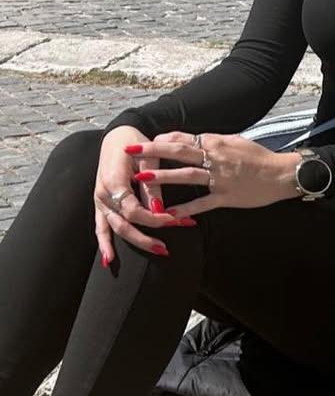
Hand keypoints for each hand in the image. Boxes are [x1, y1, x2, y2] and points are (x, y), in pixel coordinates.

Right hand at [94, 127, 190, 265]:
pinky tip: (108, 261)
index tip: (175, 220)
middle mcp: (103, 194)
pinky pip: (99, 227)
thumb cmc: (135, 143)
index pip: (134, 211)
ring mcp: (99, 200)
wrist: (117, 135)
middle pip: (124, 224)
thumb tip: (159, 210)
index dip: (154, 219)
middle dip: (147, 238)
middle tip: (166, 247)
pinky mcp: (100, 203)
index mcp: (114, 182)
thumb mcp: (148, 159)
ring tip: (157, 251)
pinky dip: (104, 243)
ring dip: (135, 242)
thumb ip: (152, 186)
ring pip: (114, 229)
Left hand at [128, 131, 301, 220]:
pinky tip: (167, 214)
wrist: (282, 174)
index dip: (160, 140)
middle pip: (178, 152)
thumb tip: (190, 140)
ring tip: (141, 179)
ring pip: (186, 176)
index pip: (182, 138)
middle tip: (129, 151)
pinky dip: (184, 209)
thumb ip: (211, 142)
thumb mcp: (235, 141)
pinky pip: (202, 204)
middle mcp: (215, 158)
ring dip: (162, 177)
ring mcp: (220, 178)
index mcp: (216, 142)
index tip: (141, 142)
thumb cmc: (258, 157)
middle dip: (152, 152)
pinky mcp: (226, 197)